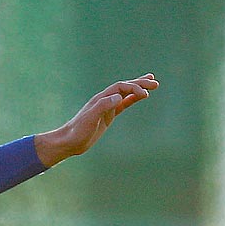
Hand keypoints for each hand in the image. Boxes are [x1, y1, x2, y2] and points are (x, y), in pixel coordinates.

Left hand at [35, 74, 158, 165]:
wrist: (69, 142)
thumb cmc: (78, 131)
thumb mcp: (90, 119)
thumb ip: (103, 106)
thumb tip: (119, 96)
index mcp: (100, 99)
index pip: (120, 87)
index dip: (134, 87)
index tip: (145, 94)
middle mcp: (104, 100)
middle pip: (124, 87)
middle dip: (140, 84)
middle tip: (155, 83)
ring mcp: (106, 108)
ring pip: (125, 94)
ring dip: (138, 88)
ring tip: (152, 84)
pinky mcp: (107, 116)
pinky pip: (122, 104)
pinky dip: (132, 99)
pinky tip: (139, 97)